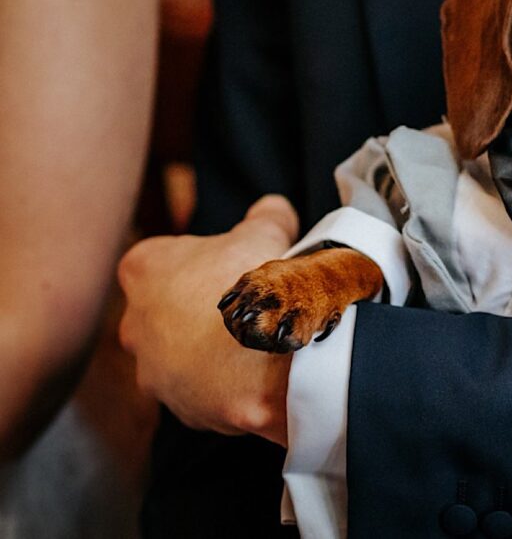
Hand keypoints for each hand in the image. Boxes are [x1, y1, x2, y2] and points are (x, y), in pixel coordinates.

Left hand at [118, 195, 298, 445]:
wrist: (268, 356)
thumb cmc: (255, 285)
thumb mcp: (267, 232)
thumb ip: (265, 215)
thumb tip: (272, 208)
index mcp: (143, 271)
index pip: (157, 259)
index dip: (194, 262)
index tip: (227, 266)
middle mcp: (134, 324)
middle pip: (163, 311)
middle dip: (195, 309)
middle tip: (241, 305)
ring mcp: (154, 372)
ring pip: (179, 356)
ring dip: (207, 351)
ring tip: (253, 343)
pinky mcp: (180, 408)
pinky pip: (201, 392)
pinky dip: (224, 385)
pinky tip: (256, 374)